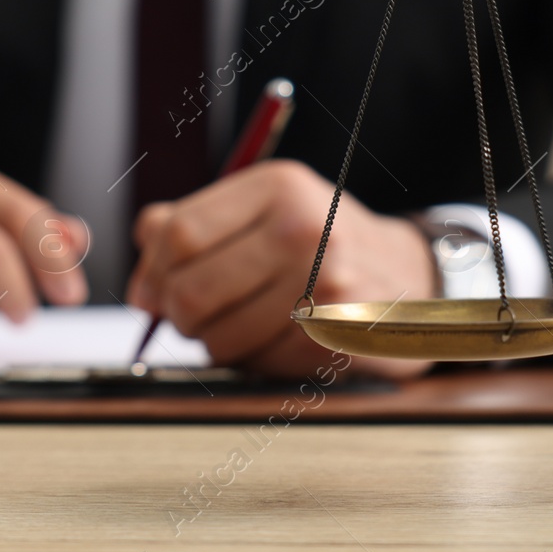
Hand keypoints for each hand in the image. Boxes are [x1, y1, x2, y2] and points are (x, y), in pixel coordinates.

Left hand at [125, 159, 437, 377]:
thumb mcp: (264, 206)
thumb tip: (142, 277)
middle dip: (175, 316)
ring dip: (213, 343)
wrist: (410, 275)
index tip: (150, 292)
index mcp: (277, 186)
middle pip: (192, 290)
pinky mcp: (341, 335)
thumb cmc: (319, 241)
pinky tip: (274, 340)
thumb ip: (193, 223)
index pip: (179, 233)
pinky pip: (260, 365)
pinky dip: (254, 361)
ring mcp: (327, 284)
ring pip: (220, 338)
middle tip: (185, 319)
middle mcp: (305, 228)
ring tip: (236, 326)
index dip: (152, 271)